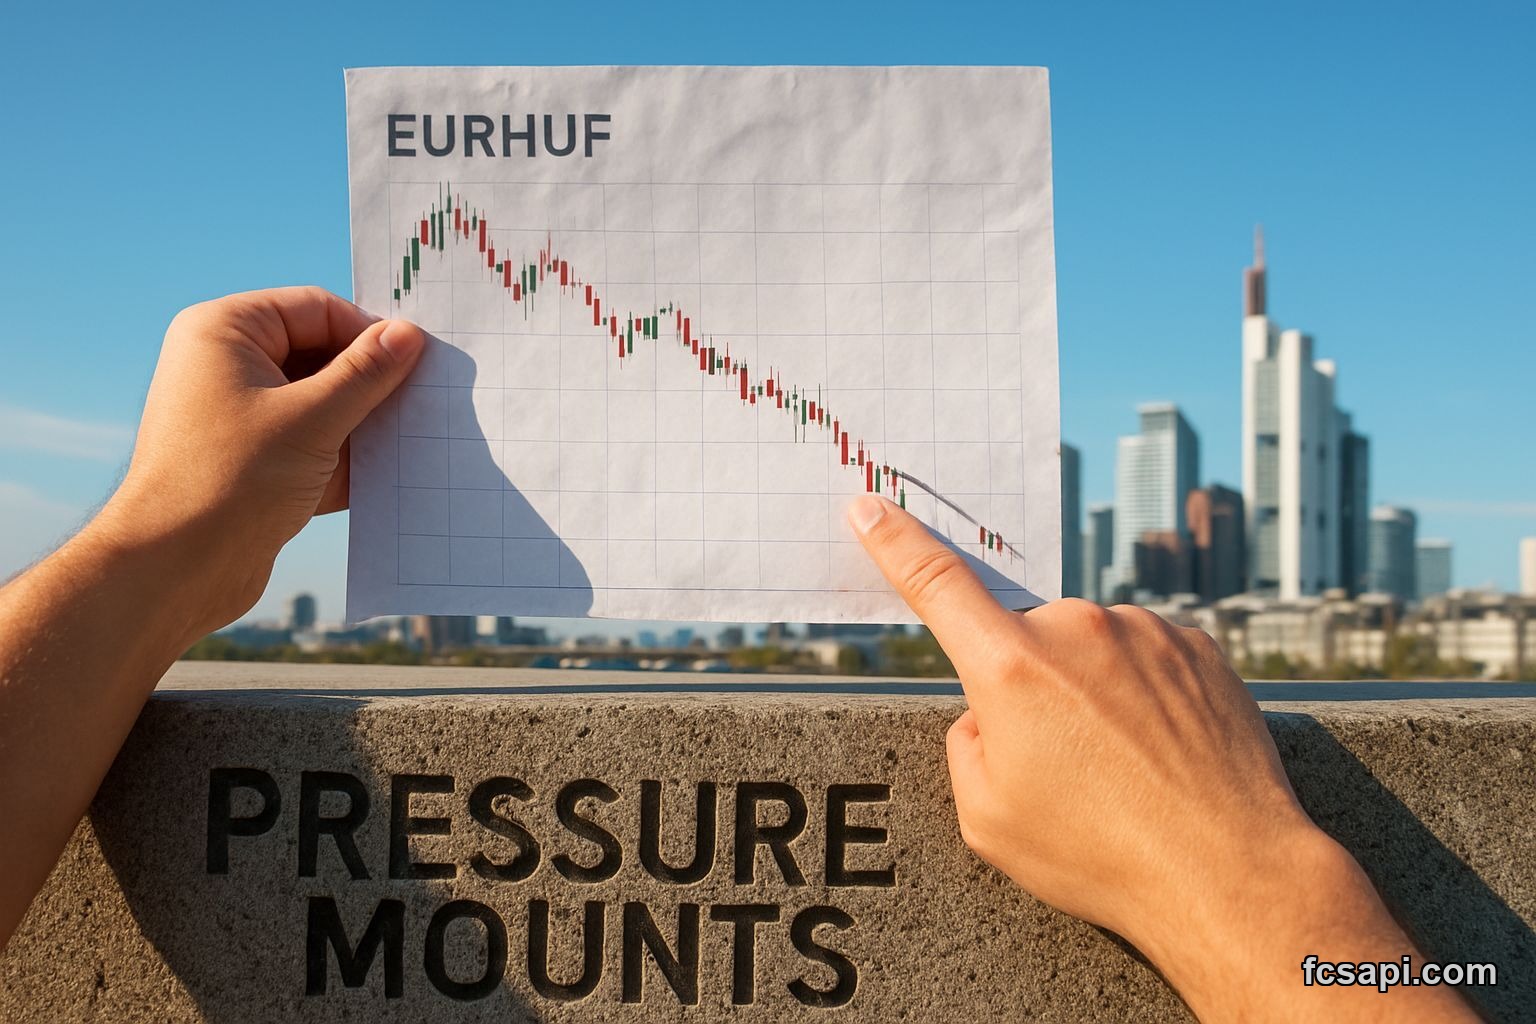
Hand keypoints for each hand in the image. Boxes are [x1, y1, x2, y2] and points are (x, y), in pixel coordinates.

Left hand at [0, 287, 423, 948]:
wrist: (158, 594)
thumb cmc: (213, 502)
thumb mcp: (308, 428)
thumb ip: (369, 378)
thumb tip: (415, 340)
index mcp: (225, 334)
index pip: (324, 310)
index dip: (382, 333)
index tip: (439, 358)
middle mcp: (229, 376)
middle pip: (333, 362)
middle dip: (387, 385)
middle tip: (456, 401)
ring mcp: (246, 434)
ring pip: (335, 414)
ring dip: (380, 433)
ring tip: (441, 447)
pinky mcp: (262, 484)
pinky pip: (329, 459)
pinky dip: (364, 469)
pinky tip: (409, 487)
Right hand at [846, 494, 1474, 1021]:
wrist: (1231, 873)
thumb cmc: (1103, 855)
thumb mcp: (989, 819)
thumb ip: (966, 745)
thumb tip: (988, 712)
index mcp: (1010, 669)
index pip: (935, 585)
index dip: (894, 543)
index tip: (868, 508)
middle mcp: (1076, 631)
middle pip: (1025, 640)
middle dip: (1030, 687)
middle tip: (1067, 765)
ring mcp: (1144, 632)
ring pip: (1091, 649)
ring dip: (1094, 691)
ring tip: (1127, 769)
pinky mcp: (1198, 645)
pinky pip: (1146, 656)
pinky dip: (1145, 696)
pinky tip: (1163, 753)